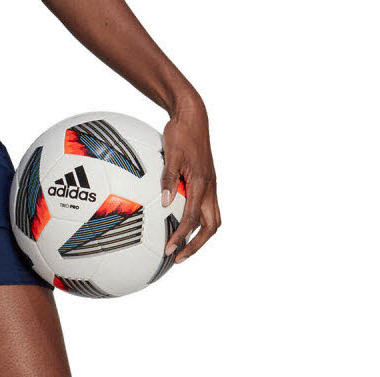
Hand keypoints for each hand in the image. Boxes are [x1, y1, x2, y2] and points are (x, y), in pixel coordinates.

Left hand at [160, 97, 220, 261]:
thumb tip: (166, 203)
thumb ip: (167, 179)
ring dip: (200, 236)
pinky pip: (207, 208)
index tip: (169, 250)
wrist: (193, 116)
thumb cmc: (180, 133)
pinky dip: (198, 222)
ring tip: (182, 248)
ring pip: (213, 218)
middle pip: (212, 226)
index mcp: (202, 183)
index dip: (182, 237)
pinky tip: (182, 225)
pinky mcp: (207, 182)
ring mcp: (211, 185)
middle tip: (178, 258)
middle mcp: (210, 187)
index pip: (193, 219)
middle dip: (196, 245)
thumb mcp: (170, 155)